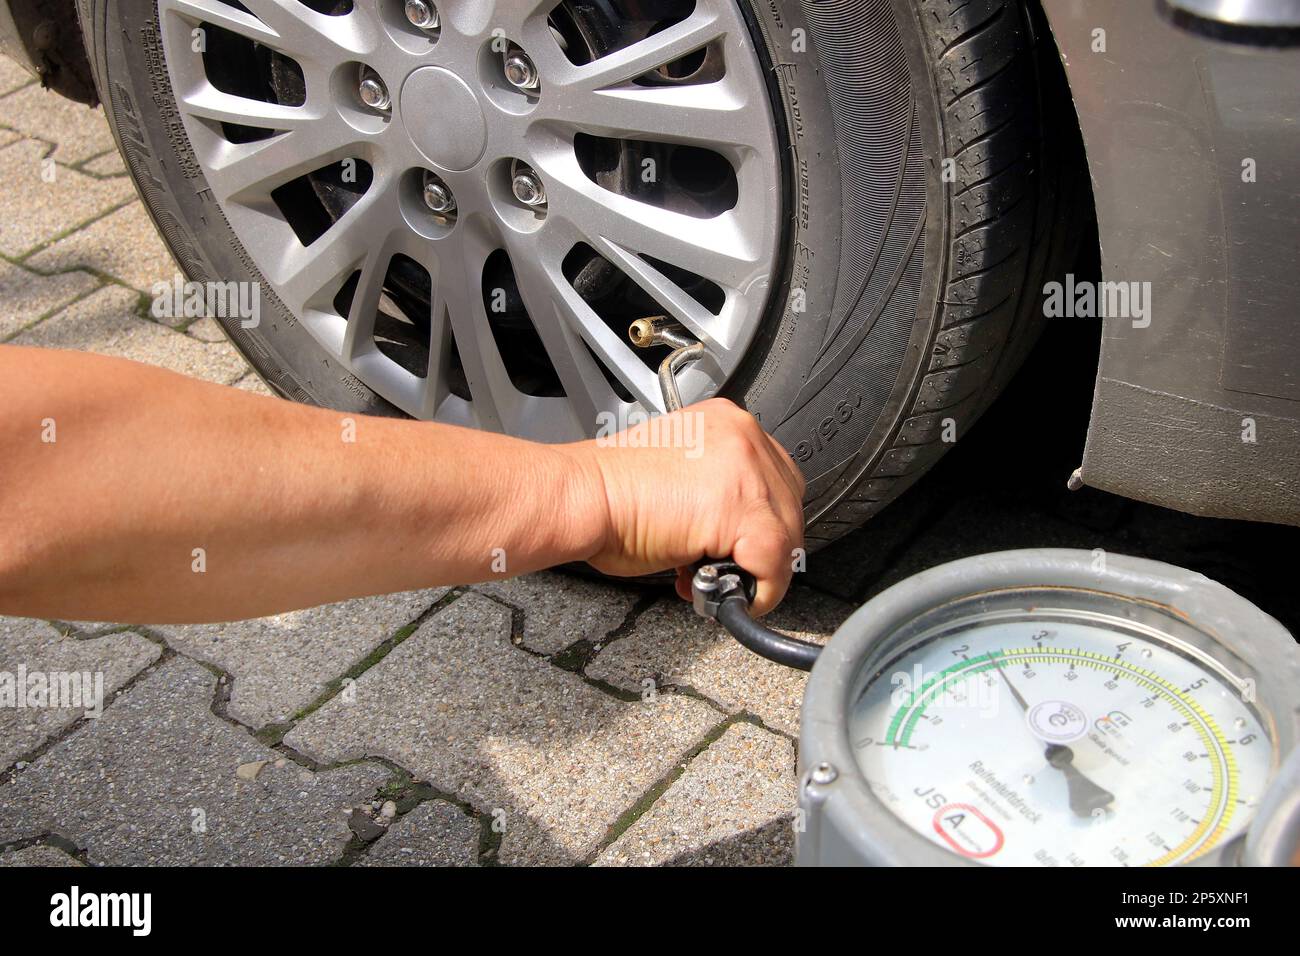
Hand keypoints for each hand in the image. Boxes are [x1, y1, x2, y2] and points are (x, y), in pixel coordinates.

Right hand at [562, 398, 804, 614]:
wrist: (582, 496)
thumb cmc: (611, 490)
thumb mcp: (679, 471)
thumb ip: (716, 489)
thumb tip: (737, 531)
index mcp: (729, 423)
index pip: (776, 477)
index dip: (760, 521)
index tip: (741, 545)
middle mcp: (744, 437)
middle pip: (789, 506)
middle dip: (760, 548)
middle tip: (722, 567)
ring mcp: (747, 471)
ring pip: (786, 537)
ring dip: (755, 571)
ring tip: (709, 578)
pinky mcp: (741, 510)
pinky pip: (775, 562)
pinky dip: (758, 589)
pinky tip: (719, 591)